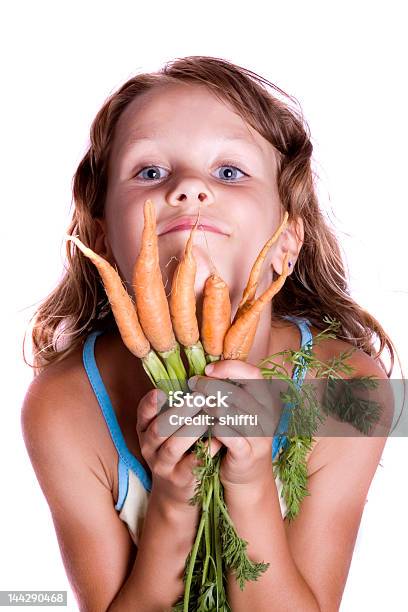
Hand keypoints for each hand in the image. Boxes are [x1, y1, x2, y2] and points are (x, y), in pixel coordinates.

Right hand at [136, 388, 222, 508]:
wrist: (175, 489)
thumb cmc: (176, 447)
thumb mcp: (169, 427)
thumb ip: (177, 406)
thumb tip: (199, 375)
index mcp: (146, 429)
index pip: (143, 414)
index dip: (150, 404)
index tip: (161, 391)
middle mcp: (149, 446)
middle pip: (160, 428)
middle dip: (179, 412)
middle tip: (200, 396)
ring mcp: (163, 465)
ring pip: (173, 447)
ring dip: (192, 430)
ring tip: (209, 416)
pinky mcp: (179, 479)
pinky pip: (191, 465)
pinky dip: (205, 451)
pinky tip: (218, 440)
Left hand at [188, 360, 281, 490]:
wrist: (249, 474)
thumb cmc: (239, 434)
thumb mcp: (240, 409)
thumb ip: (230, 388)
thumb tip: (206, 369)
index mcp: (267, 399)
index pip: (252, 373)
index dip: (228, 368)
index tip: (207, 369)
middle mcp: (267, 415)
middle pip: (237, 392)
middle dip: (210, 386)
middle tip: (193, 384)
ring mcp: (260, 435)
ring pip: (230, 412)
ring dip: (209, 406)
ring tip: (197, 404)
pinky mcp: (248, 453)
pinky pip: (227, 434)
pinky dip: (213, 427)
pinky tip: (206, 425)